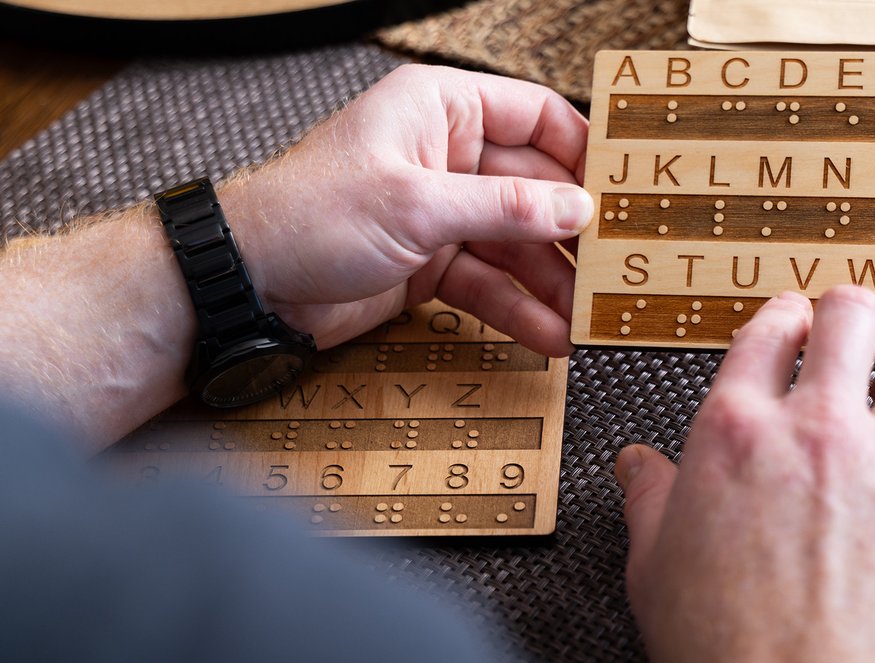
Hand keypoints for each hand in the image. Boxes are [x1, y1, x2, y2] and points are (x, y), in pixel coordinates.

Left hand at [219, 65, 591, 354]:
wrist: (247, 283)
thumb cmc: (309, 215)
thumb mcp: (417, 206)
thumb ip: (505, 208)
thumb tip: (576, 208)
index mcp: (441, 111)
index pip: (536, 118)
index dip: (583, 152)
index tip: (622, 191)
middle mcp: (446, 156)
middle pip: (534, 189)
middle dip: (571, 233)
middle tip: (611, 268)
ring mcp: (440, 213)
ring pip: (516, 244)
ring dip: (550, 282)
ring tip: (588, 317)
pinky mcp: (430, 263)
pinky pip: (489, 282)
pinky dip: (517, 309)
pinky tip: (549, 335)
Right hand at [614, 287, 874, 662]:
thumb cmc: (722, 643)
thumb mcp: (653, 564)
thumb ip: (649, 499)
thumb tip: (638, 467)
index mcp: (736, 430)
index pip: (768, 331)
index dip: (783, 317)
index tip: (790, 322)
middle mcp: (816, 428)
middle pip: (849, 317)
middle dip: (849, 311)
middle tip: (851, 322)